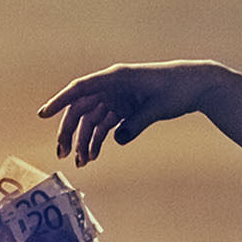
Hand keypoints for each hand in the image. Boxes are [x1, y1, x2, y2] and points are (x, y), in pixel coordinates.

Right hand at [37, 60, 226, 165]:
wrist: (197, 85)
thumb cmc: (178, 89)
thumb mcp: (157, 107)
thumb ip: (136, 123)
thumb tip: (116, 139)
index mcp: (116, 78)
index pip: (81, 88)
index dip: (60, 101)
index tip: (43, 114)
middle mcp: (112, 87)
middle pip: (82, 109)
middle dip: (70, 132)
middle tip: (62, 154)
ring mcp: (117, 98)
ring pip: (92, 121)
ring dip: (85, 141)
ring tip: (82, 163)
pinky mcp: (125, 109)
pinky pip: (105, 126)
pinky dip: (99, 140)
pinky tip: (93, 156)